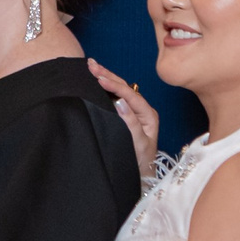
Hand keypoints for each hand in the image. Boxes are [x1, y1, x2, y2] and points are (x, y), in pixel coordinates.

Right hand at [87, 59, 158, 188]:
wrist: (142, 176)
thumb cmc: (141, 162)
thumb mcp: (138, 144)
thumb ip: (130, 122)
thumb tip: (120, 101)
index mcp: (148, 115)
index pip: (129, 95)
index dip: (114, 85)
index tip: (99, 78)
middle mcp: (142, 110)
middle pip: (125, 87)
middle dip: (108, 75)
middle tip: (91, 64)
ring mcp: (135, 111)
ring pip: (120, 90)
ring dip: (106, 77)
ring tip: (92, 66)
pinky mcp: (127, 115)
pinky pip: (115, 97)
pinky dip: (106, 87)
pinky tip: (98, 79)